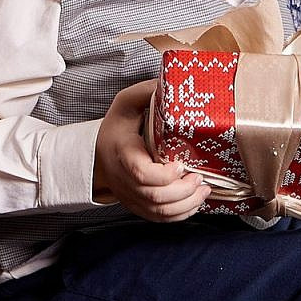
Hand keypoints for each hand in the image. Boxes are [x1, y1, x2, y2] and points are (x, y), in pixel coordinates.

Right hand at [93, 80, 206, 223]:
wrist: (98, 155)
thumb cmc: (116, 128)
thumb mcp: (125, 103)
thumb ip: (147, 92)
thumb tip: (172, 82)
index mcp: (123, 153)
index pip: (140, 173)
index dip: (163, 175)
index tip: (180, 164)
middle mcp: (125, 180)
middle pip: (154, 196)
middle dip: (183, 191)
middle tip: (199, 179)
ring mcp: (131, 196)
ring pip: (159, 211)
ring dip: (186, 205)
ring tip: (202, 190)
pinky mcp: (138, 206)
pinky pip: (160, 218)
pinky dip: (180, 215)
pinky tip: (195, 202)